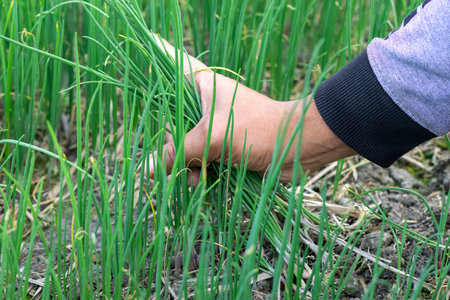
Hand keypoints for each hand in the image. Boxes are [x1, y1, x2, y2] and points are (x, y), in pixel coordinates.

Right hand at [148, 38, 355, 184]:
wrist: (297, 147)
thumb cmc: (256, 129)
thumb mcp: (212, 138)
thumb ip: (178, 152)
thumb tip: (147, 170)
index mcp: (201, 85)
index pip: (167, 71)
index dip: (152, 82)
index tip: (139, 91)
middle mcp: (204, 103)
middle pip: (171, 121)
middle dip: (170, 144)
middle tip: (173, 161)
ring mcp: (214, 126)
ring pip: (184, 143)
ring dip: (184, 162)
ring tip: (191, 177)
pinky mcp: (224, 145)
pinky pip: (200, 157)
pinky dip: (197, 170)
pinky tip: (199, 181)